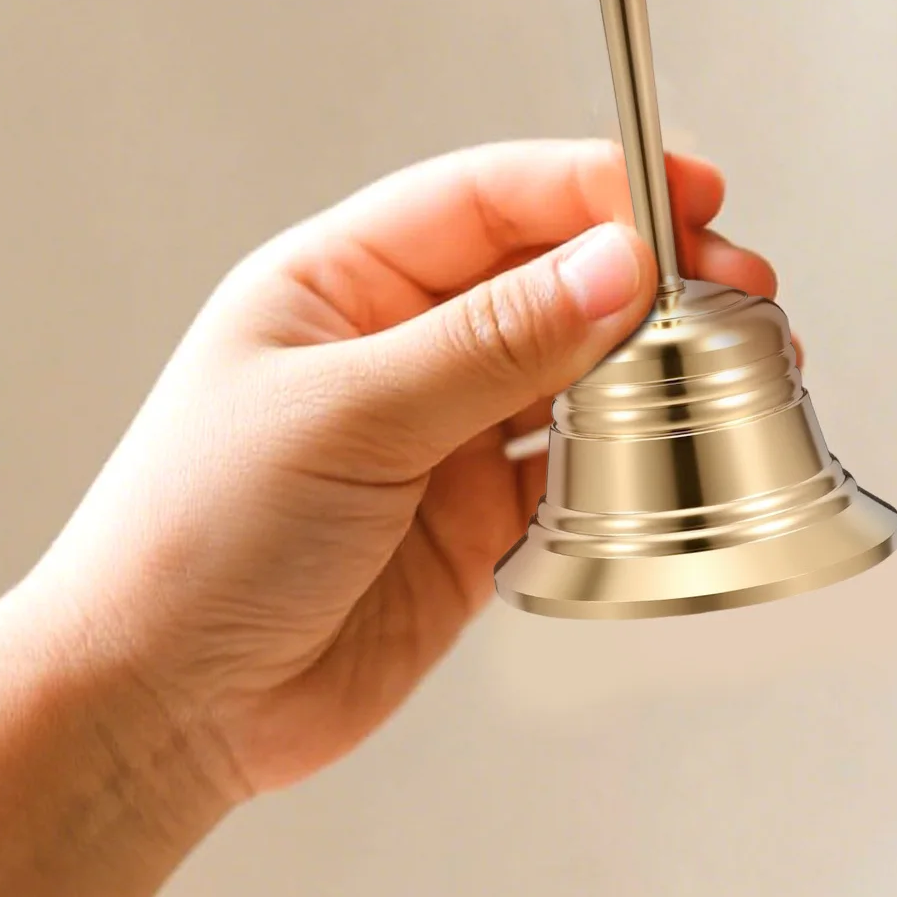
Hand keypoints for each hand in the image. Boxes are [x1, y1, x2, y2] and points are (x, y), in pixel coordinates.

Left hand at [32, 140, 779, 796]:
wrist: (159, 707)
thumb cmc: (198, 538)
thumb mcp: (346, 415)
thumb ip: (490, 344)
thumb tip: (616, 268)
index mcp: (340, 283)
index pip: (487, 202)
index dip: (591, 188)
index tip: (687, 195)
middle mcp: (397, 348)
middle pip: (546, 281)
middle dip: (645, 278)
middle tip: (736, 289)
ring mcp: (439, 437)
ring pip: (571, 374)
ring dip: (651, 366)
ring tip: (734, 365)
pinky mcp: (470, 524)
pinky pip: (571, 470)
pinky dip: (627, 459)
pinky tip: (670, 451)